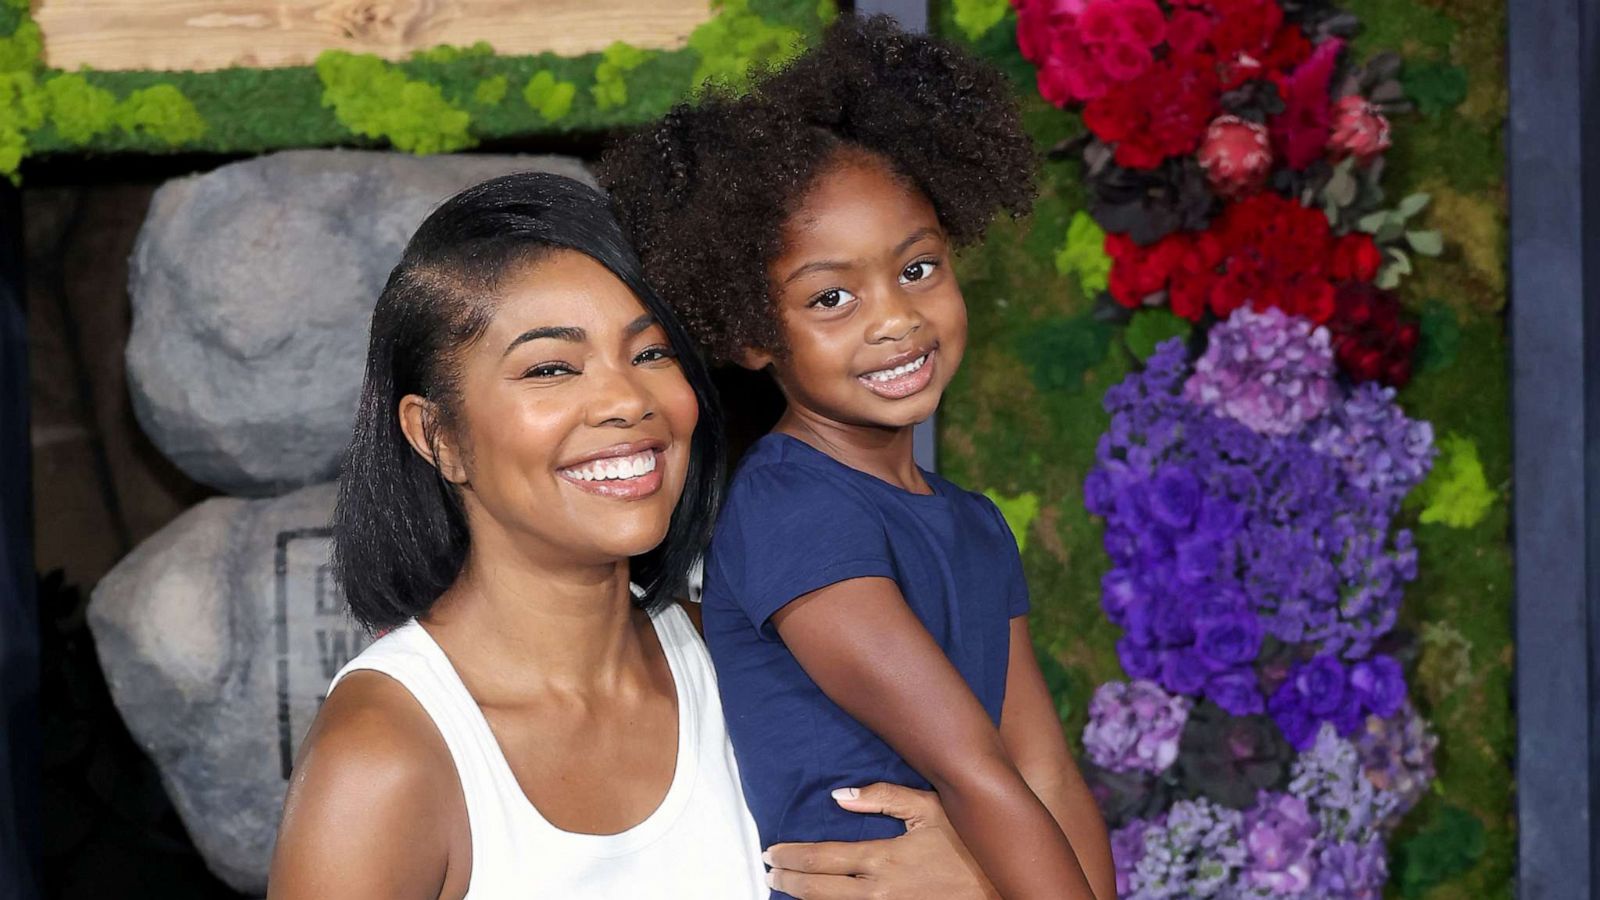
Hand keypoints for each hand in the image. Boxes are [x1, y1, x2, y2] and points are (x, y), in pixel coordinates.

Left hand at [764, 783, 998, 899]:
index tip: (773, 851)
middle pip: (816, 891)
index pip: (820, 858)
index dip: (790, 856)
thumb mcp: (931, 808)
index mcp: (882, 858)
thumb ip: (883, 798)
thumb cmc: (970, 844)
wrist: (1004, 885)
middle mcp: (878, 892)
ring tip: (787, 889)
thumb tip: (839, 795)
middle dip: (787, 881)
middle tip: (770, 873)